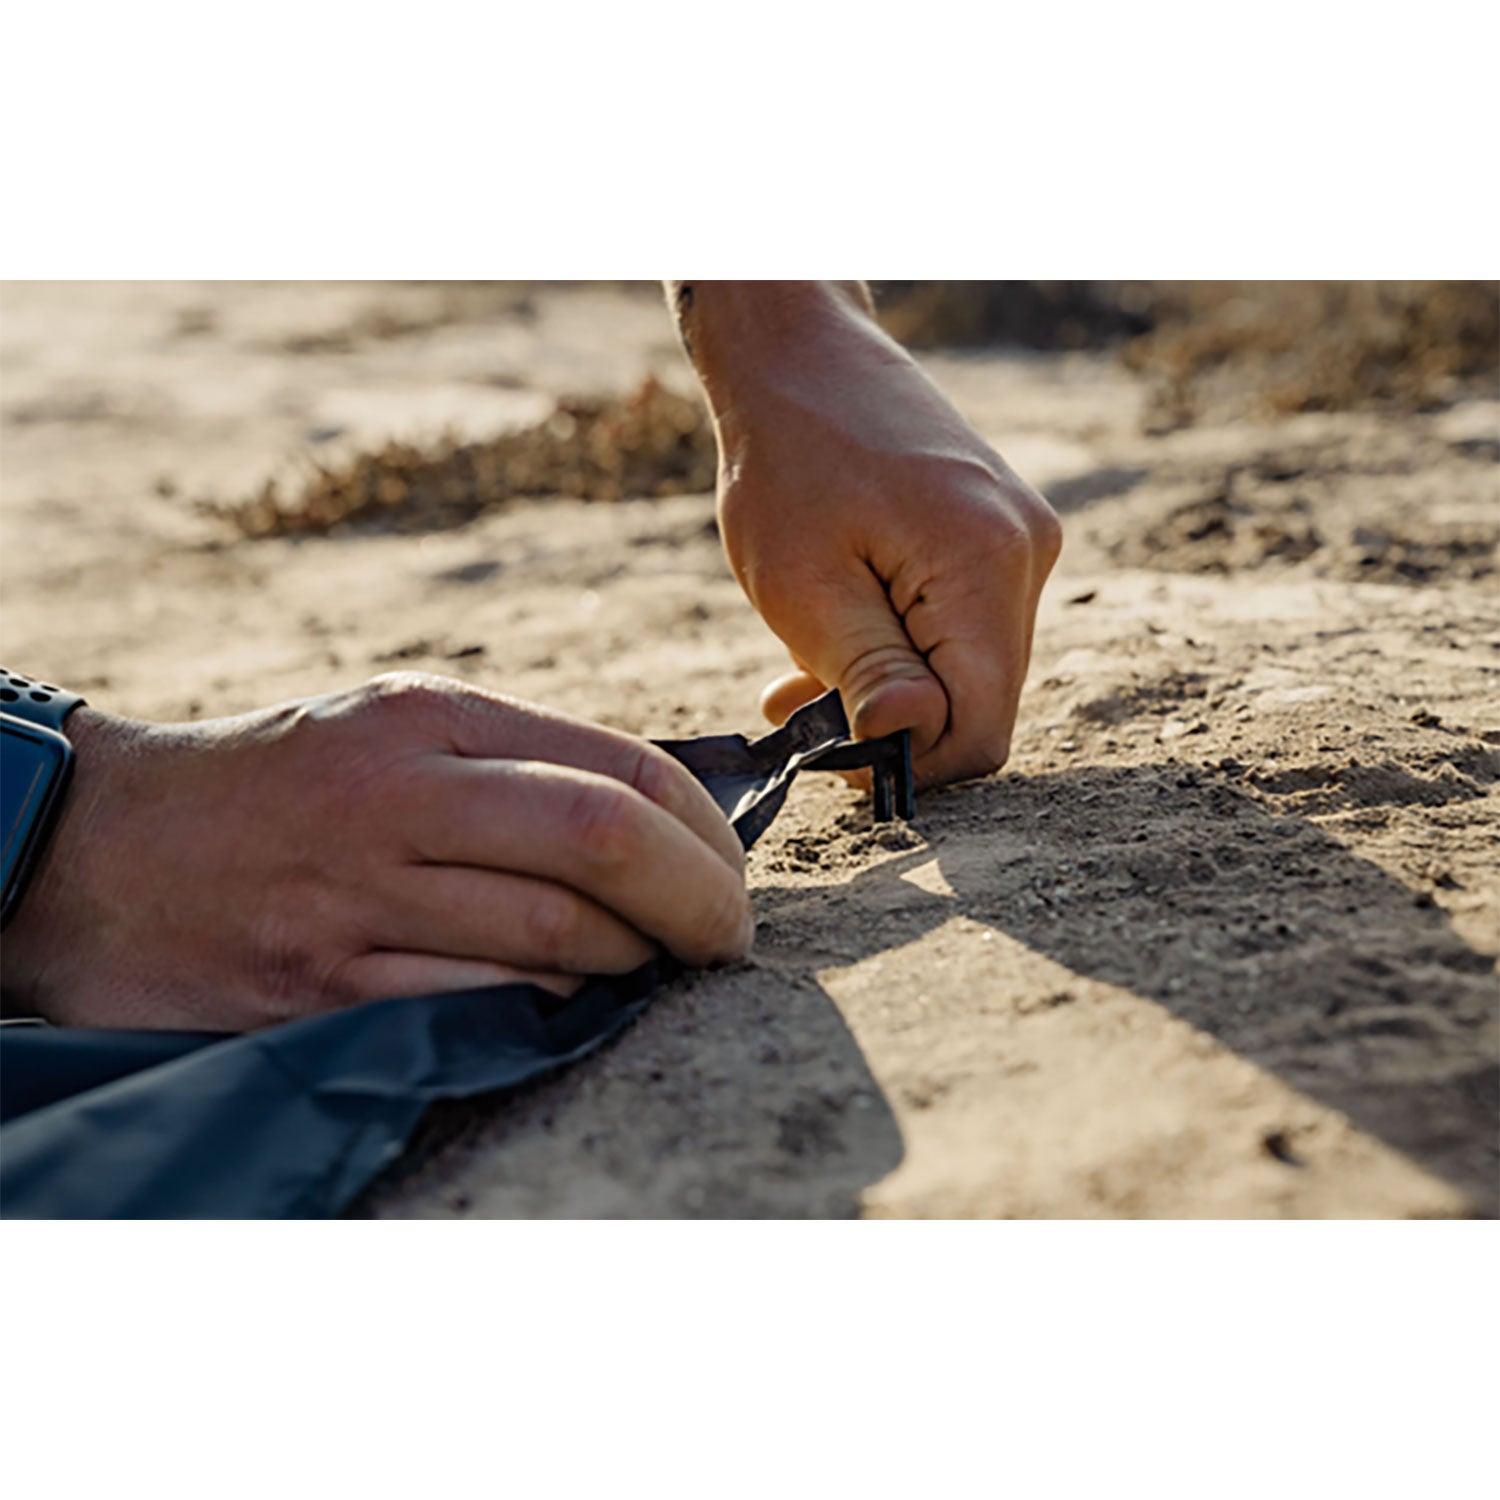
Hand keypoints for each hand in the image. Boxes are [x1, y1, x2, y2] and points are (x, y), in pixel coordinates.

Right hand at [2, 674, 751, 1030]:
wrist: (105, 848)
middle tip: (727, 939)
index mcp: (431, 718)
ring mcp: (357, 897)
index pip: (620, 768)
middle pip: (604, 844)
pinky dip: (549, 1006)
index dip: (707, 831)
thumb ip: (519, 762)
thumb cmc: (286, 783)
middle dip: (700, 903)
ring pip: (557, 937)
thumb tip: (665, 823)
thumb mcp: (396, 727)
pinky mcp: (320, 988)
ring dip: (633, 965)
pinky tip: (568, 1000)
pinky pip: (481, 1003)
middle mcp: (399, 796)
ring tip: (648, 966)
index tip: (730, 874)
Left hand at [675, 282, 1061, 785]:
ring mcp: (1022, 541)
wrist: (801, 352)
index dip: (910, 763)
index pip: (982, 728)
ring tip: (805, 671)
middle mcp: (1028, 553)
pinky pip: (966, 629)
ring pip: (973, 672)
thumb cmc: (787, 459)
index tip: (830, 749)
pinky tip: (842, 632)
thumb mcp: (804, 583)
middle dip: (895, 726)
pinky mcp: (1001, 536)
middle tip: (800, 709)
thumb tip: (912, 744)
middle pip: (983, 704)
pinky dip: (905, 649)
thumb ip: (867, 672)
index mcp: (987, 563)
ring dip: (893, 689)